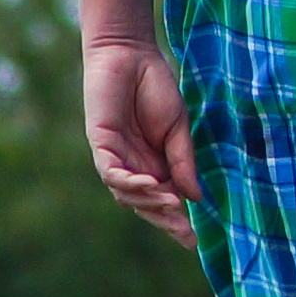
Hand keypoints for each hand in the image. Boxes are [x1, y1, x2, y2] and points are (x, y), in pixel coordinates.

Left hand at [85, 37, 201, 248]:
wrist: (131, 55)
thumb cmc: (156, 88)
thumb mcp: (178, 129)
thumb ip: (183, 162)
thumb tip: (195, 198)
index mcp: (154, 164)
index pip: (163, 200)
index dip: (176, 221)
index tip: (193, 241)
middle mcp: (132, 165)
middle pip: (144, 204)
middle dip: (165, 220)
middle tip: (185, 234)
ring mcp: (115, 156)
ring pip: (126, 193)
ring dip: (149, 201)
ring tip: (172, 204)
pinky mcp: (101, 143)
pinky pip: (111, 172)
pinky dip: (129, 182)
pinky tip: (149, 183)